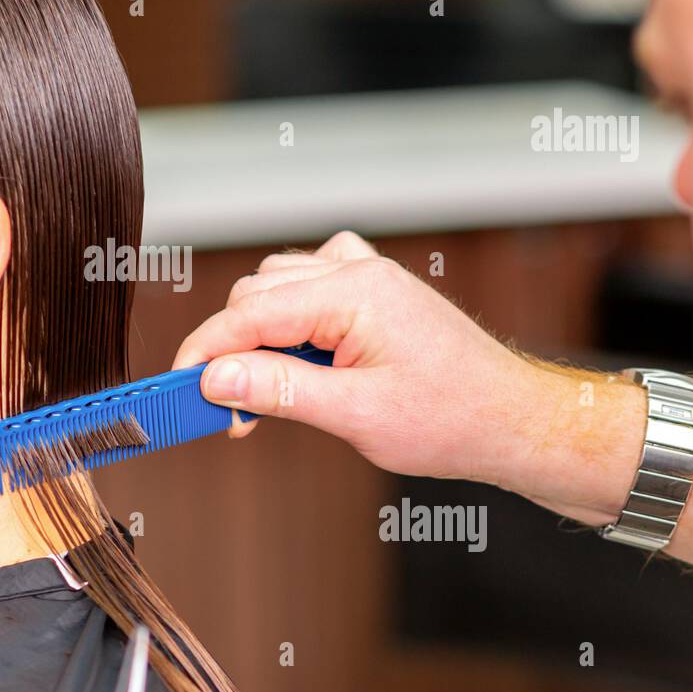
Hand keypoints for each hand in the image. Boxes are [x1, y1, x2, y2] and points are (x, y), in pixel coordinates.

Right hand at [173, 231, 564, 490]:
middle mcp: (358, 270)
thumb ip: (279, 389)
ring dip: (259, 334)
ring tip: (265, 394)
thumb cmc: (451, 420)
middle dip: (232, 349)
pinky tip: (300, 353)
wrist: (511, 421)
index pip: (250, 312)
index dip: (206, 352)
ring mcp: (368, 275)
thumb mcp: (355, 415)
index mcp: (354, 292)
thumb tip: (216, 378)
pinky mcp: (375, 290)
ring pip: (278, 285)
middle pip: (256, 294)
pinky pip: (311, 282)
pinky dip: (290, 315)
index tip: (180, 390)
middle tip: (228, 410)